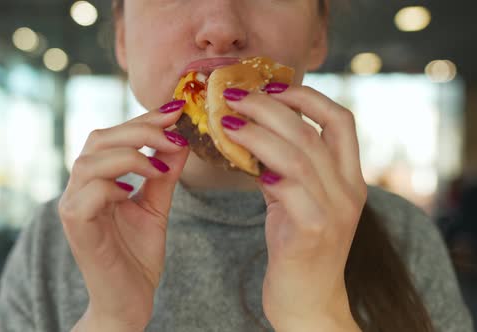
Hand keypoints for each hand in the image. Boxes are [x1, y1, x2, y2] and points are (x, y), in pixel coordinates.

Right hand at [59, 100, 189, 331]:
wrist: (129, 301)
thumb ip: (164, 176)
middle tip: (174, 133)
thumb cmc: (137, 256)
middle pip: (99, 139)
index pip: (112, 137)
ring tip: (162, 166)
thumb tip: (180, 140)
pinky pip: (89, 193)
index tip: (175, 110)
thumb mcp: (156, 207)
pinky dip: (115, 184)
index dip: (142, 120)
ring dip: (131, 155)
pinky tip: (135, 192)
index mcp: (96, 180)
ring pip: (90, 161)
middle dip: (139, 130)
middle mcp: (79, 188)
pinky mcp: (75, 225)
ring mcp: (72, 206)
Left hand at [222, 86, 365, 331]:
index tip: (274, 87)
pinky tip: (240, 158)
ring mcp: (334, 210)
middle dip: (270, 106)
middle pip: (311, 130)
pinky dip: (263, 167)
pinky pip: (287, 187)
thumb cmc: (299, 249)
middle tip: (235, 96)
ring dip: (258, 131)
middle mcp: (349, 190)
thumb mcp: (298, 202)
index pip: (341, 120)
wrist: (308, 303)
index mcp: (350, 178)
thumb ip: (285, 169)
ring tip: (227, 120)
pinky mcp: (312, 230)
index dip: (308, 97)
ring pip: (298, 154)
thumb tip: (253, 134)